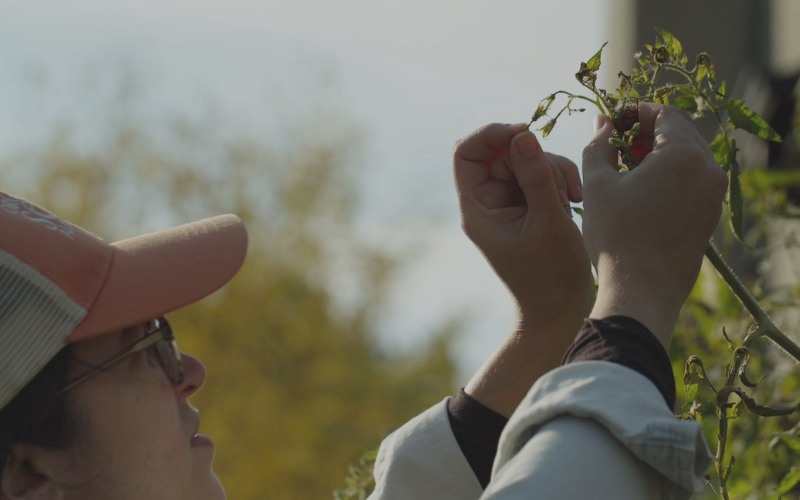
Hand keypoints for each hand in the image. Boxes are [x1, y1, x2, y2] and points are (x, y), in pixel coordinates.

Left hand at [453, 122, 593, 334]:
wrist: (561, 310)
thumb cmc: (551, 276)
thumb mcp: (549, 222)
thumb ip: (537, 176)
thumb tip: (523, 134)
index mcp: (477, 209)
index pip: (467, 152)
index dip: (492, 134)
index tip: (526, 132)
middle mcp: (487, 202)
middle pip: (504, 152)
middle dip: (537, 160)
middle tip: (563, 187)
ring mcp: (509, 202)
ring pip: (527, 159)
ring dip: (555, 171)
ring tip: (572, 202)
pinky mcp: (529, 204)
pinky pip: (542, 174)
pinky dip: (561, 181)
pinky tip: (576, 203)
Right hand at [581, 104, 728, 346]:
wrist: (641, 289)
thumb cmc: (615, 235)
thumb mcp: (597, 184)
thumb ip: (599, 145)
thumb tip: (603, 122)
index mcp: (682, 153)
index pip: (664, 113)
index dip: (637, 112)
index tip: (615, 121)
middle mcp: (708, 168)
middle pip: (681, 132)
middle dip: (650, 131)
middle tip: (620, 144)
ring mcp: (713, 194)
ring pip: (689, 156)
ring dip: (661, 153)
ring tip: (629, 169)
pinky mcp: (711, 215)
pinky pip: (694, 180)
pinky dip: (672, 175)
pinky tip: (645, 192)